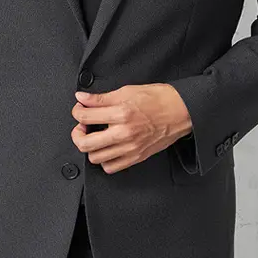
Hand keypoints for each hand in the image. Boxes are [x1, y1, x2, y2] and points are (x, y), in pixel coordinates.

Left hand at [71, 82, 192, 173]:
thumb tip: (82, 98)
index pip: (85, 117)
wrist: (181, 110)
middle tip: (82, 126)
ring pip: (95, 157)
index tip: (80, 108)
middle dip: (77, 133)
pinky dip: (104, 159)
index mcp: (121, 114)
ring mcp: (130, 148)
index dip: (77, 111)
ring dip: (91, 147)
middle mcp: (124, 133)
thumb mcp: (127, 91)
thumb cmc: (158, 98)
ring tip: (95, 136)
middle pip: (85, 143)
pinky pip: (111, 167)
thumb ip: (101, 98)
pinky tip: (107, 147)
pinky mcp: (136, 157)